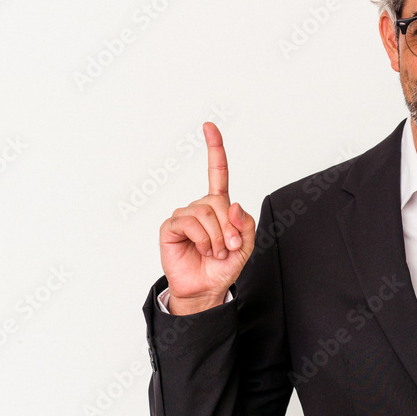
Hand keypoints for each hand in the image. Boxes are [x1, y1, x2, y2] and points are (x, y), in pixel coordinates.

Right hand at [159, 122, 255, 314]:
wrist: (206, 288)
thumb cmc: (223, 266)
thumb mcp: (245, 246)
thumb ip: (245, 224)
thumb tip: (233, 205)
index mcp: (219, 206)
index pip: (217, 172)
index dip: (214, 149)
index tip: (209, 127)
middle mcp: (200, 207)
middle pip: (218, 201)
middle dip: (229, 228)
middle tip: (229, 248)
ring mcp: (184, 215)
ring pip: (205, 213)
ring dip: (217, 237)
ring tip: (215, 252)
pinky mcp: (171, 227)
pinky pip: (190, 223)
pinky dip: (203, 239)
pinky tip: (202, 250)